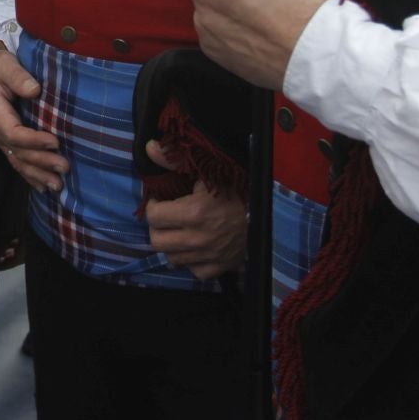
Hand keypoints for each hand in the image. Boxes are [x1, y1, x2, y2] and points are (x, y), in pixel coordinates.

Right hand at [0, 35, 67, 191]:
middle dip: (41, 162)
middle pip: (18, 152)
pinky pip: (16, 161)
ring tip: (57, 185)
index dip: (33, 140)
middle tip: (64, 167)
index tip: (55, 141)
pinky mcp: (6, 141)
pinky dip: (30, 176)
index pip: (13, 133)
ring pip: (18, 161)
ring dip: (38, 174)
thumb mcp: (4, 65)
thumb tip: (35, 90)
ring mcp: (0, 138)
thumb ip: (18, 77)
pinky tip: (43, 187)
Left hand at [144, 140, 246, 278]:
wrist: (268, 215)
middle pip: (157, 241)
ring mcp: (207, 256)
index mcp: (193, 213)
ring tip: (179, 232)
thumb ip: (175, 161)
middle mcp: (197, 238)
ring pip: (172, 258)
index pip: (153, 216)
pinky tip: (196, 249)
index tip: (161, 201)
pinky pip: (194, 271)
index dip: (153, 206)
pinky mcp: (218, 268)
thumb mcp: (206, 172)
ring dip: (172, 245)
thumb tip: (149, 148)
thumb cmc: (236, 191)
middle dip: (157, 228)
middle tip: (166, 218)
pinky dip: (191, 262)